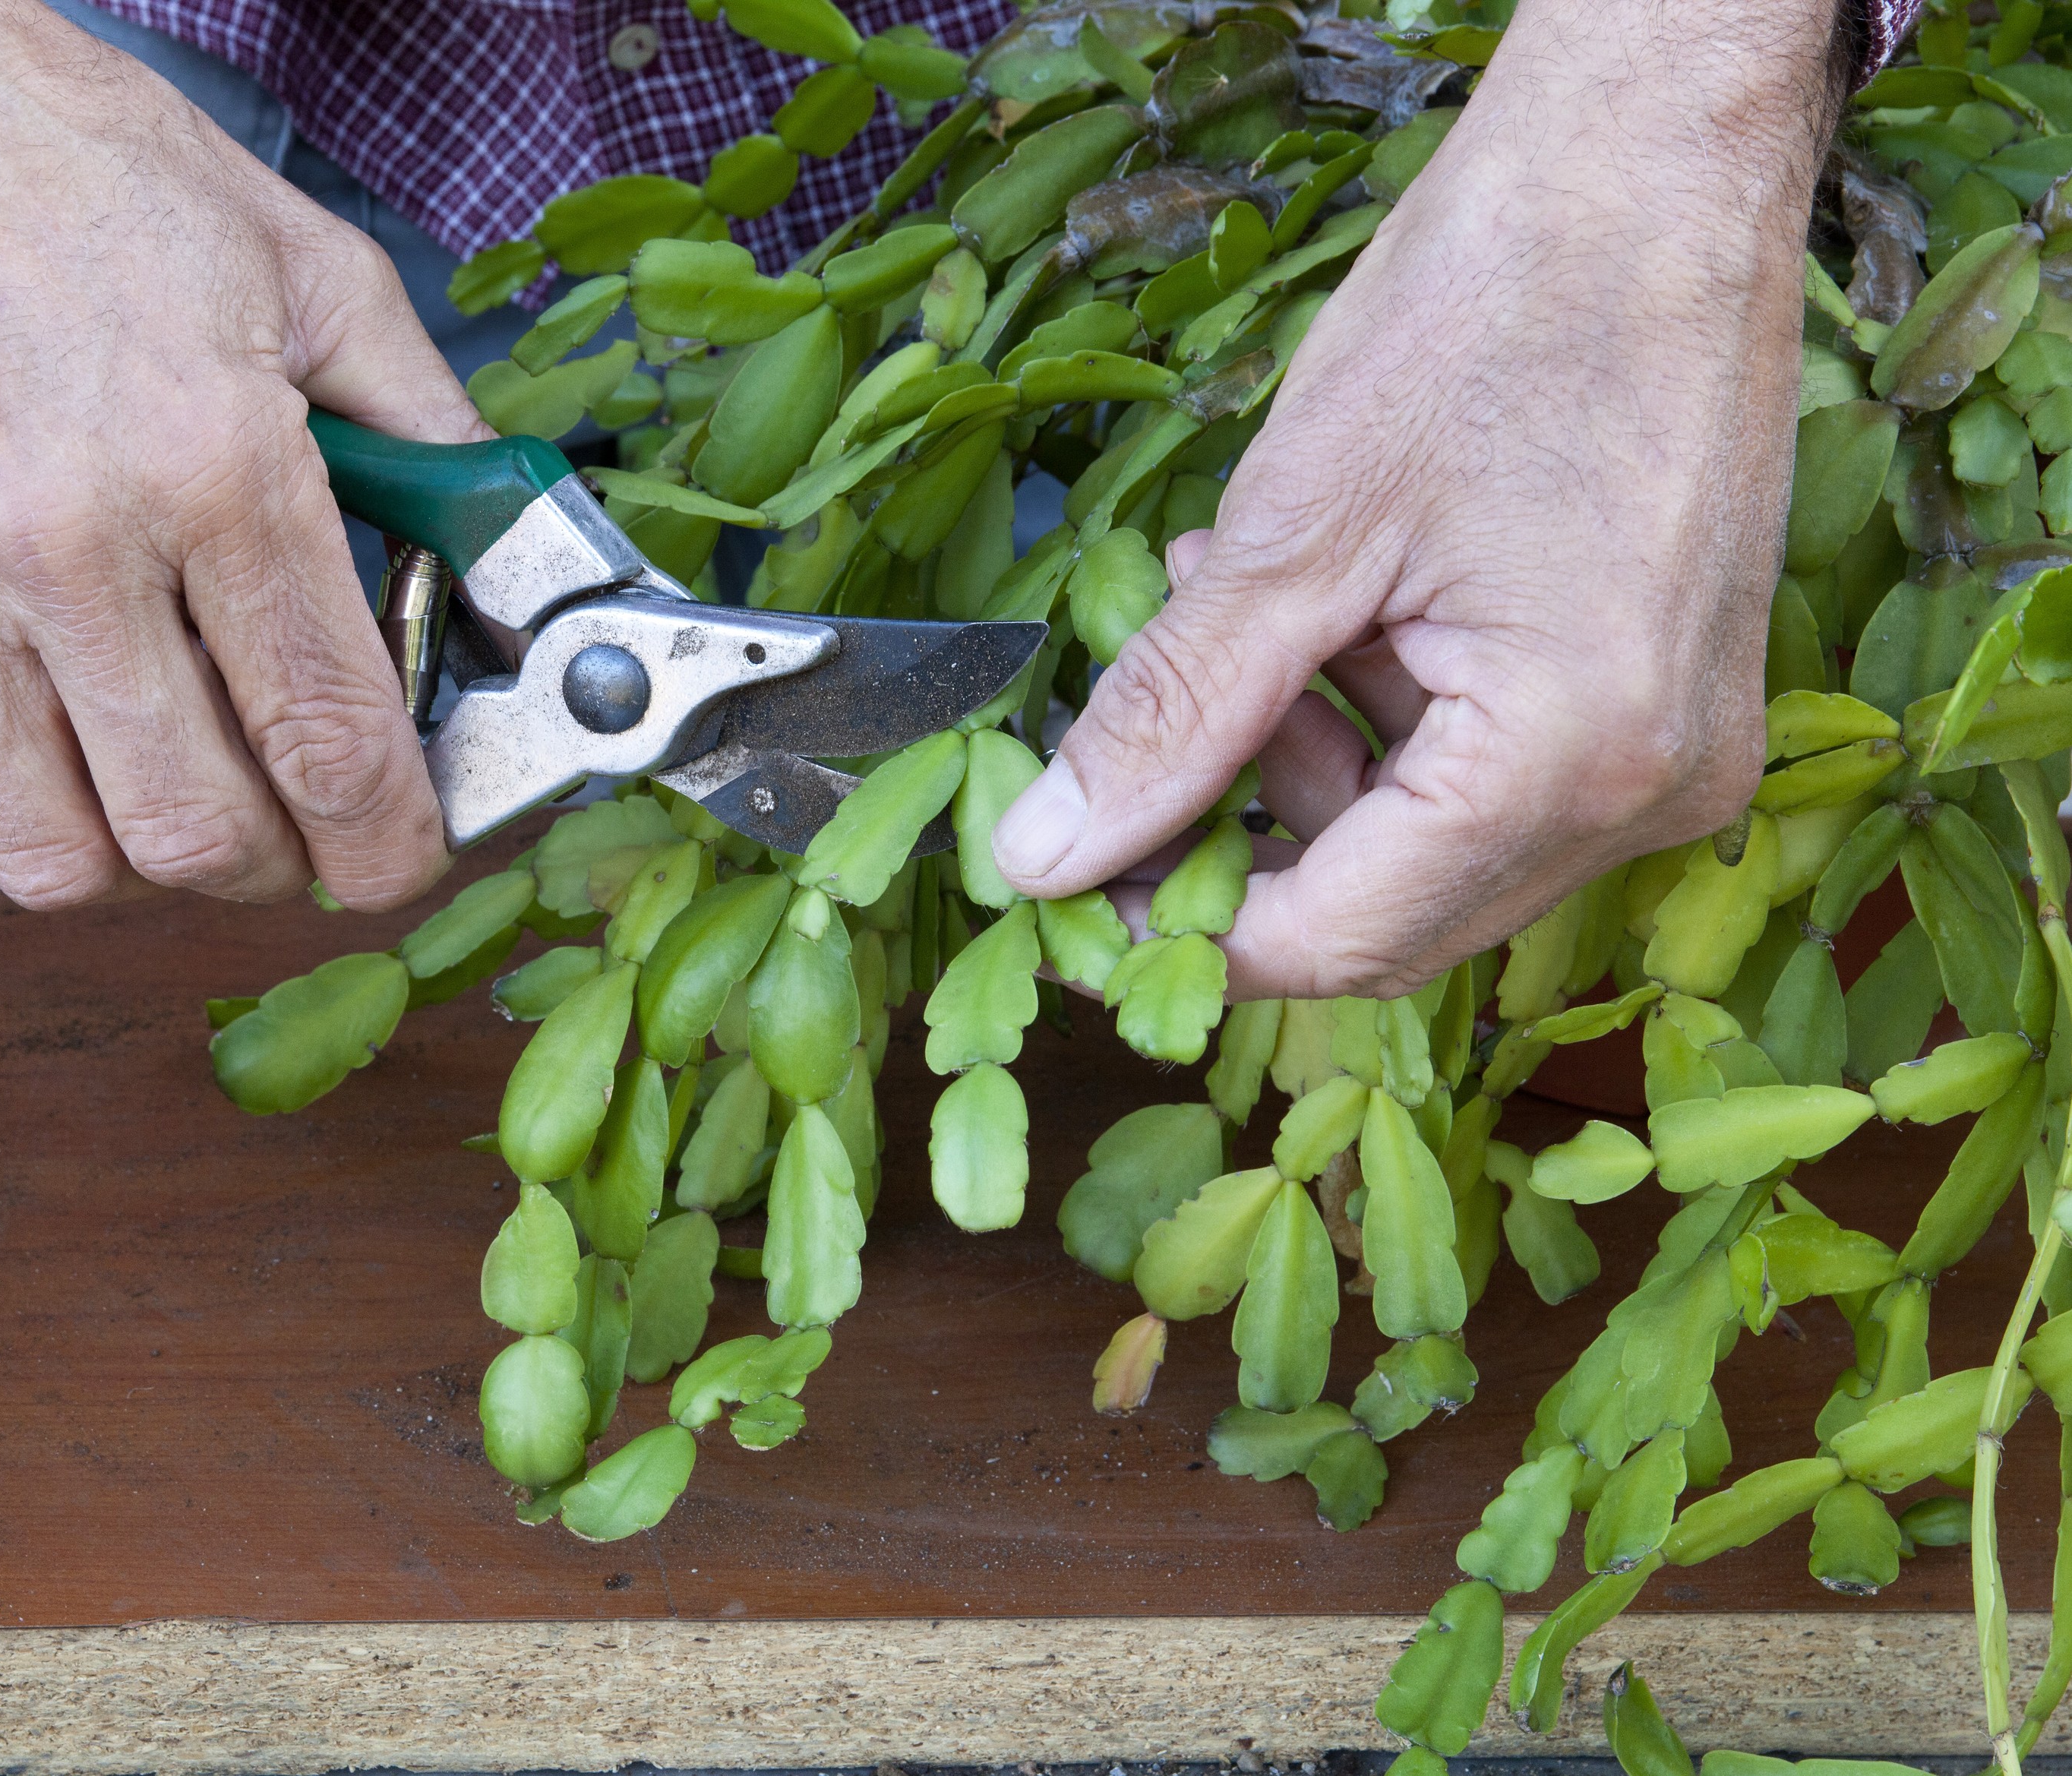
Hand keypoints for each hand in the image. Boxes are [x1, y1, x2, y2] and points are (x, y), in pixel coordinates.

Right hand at [0, 0, 483, 908]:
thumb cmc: (71, 169)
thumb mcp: (304, 268)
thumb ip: (424, 433)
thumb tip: (506, 558)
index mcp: (213, 461)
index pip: (331, 742)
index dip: (392, 844)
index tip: (401, 854)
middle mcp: (63, 543)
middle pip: (198, 834)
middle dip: (278, 865)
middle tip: (291, 826)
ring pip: (50, 858)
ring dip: (134, 862)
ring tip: (158, 790)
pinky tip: (27, 768)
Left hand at [993, 0, 1849, 998]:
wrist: (1656, 164)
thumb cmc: (1494, 303)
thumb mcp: (1293, 527)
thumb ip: (1168, 715)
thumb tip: (1037, 855)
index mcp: (1577, 759)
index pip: (1337, 941)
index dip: (1178, 928)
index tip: (1064, 870)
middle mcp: (1654, 790)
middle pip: (1388, 915)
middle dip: (1240, 835)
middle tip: (1134, 730)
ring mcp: (1677, 749)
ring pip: (1427, 851)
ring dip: (1300, 766)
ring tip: (1237, 612)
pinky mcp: (1666, 698)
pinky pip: (1489, 779)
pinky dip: (1379, 724)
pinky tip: (1323, 610)